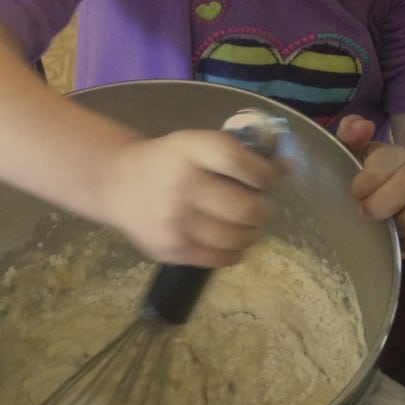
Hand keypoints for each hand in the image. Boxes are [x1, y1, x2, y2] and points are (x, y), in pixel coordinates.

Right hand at [99, 130, 284, 266]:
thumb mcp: (197, 145)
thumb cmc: (168, 161)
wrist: (118, 184)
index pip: (237, 161)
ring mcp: (175, 221)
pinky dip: (235, 251)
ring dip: (252, 233)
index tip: (268, 179)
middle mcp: (181, 185)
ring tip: (248, 225)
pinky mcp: (171, 249)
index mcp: (189, 150)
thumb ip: (240, 155)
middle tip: (263, 207)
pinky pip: (219, 259)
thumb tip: (286, 168)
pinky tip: (230, 240)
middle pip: (243, 208)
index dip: (263, 173)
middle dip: (265, 210)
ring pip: (236, 238)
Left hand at [336, 115, 404, 257]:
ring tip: (381, 229)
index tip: (354, 193)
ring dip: (393, 230)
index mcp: (397, 155)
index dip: (366, 180)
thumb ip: (351, 134)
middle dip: (381, 204)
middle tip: (364, 214)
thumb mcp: (359, 151)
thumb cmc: (375, 173)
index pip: (385, 162)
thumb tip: (360, 127)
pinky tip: (400, 240)